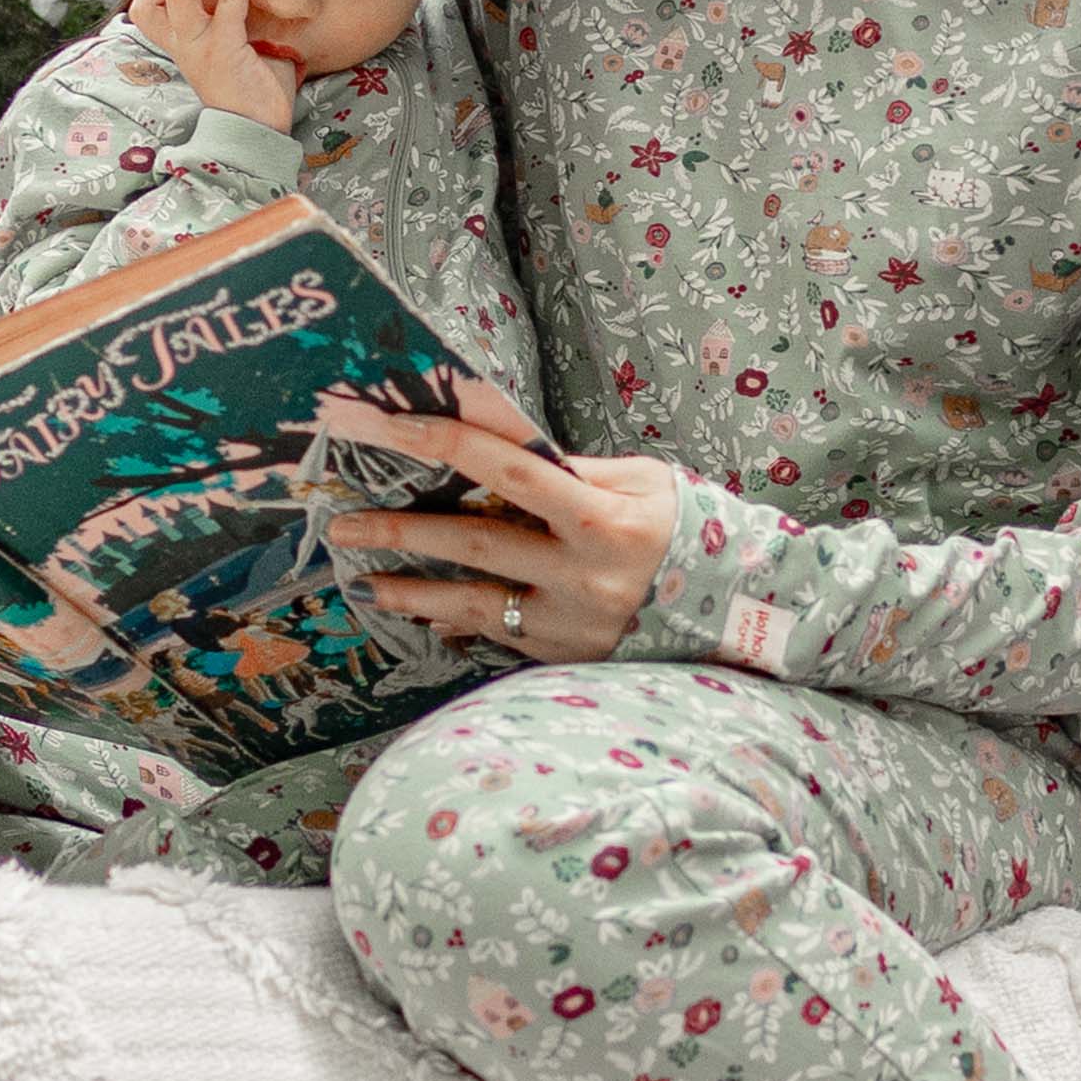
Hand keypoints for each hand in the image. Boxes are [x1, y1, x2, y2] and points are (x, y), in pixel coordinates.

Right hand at [127, 0, 298, 133]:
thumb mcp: (235, 47)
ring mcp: (202, 48)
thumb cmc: (254, 91)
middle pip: (147, 1)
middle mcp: (183, 46)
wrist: (261, 132)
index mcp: (180, 46)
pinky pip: (229, 3)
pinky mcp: (227, 50)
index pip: (144, 9)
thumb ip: (232, 17)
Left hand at [318, 397, 680, 663]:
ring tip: (364, 579)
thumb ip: (570, 471)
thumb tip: (500, 451)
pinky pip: (500, 635)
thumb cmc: (683, 526)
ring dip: (414, 589)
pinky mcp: (567, 654)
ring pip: (475, 603)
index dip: (441, 440)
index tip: (385, 425)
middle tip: (342, 520)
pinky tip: (422, 611)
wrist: (738, 609)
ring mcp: (571, 620)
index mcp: (600, 514)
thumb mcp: (639, 482)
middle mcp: (581, 572)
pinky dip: (458, 620)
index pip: (506, 467)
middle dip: (401, 529)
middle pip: (474, 542)